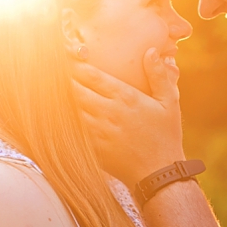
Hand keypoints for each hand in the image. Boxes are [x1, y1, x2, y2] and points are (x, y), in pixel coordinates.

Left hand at [72, 48, 185, 187]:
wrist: (158, 174)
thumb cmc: (166, 137)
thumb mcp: (169, 103)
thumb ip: (159, 76)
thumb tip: (150, 52)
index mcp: (125, 97)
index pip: (91, 75)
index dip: (76, 65)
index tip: (70, 58)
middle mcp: (107, 112)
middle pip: (74, 89)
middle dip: (66, 79)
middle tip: (59, 73)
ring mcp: (98, 131)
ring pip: (70, 107)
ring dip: (64, 98)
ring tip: (57, 90)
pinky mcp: (93, 146)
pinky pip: (73, 127)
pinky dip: (67, 118)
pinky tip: (64, 114)